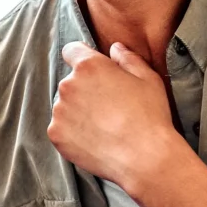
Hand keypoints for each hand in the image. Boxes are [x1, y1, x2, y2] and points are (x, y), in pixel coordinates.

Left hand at [48, 42, 186, 190]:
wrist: (144, 157)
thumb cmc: (150, 116)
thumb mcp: (148, 79)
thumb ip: (128, 58)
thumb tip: (115, 48)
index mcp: (89, 66)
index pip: (72, 51)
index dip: (82, 57)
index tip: (93, 71)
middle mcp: (68, 85)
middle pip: (71, 82)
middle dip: (85, 89)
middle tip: (108, 106)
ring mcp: (59, 111)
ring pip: (65, 106)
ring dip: (78, 112)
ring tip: (104, 126)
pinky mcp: (56, 134)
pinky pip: (61, 129)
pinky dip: (73, 133)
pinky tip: (95, 139)